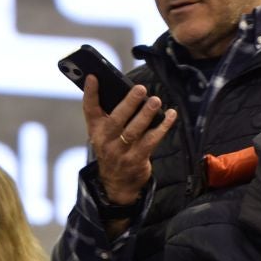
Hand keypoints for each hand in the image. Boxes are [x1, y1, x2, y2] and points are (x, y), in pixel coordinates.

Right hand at [83, 77, 176, 206]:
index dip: (90, 93)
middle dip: (128, 103)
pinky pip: (151, 141)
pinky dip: (162, 127)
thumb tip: (130, 90)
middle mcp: (105, 141)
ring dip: (146, 114)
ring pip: (134, 131)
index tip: (93, 77)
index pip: (89, 110)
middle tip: (140, 89)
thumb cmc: (113, 149)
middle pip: (116, 120)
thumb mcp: (104, 134)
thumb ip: (110, 114)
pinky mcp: (136, 160)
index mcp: (96, 130)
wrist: (116, 184)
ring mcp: (120, 152)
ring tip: (156, 100)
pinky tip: (170, 115)